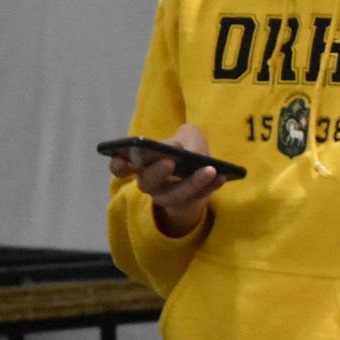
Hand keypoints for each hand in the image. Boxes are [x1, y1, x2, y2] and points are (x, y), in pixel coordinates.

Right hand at [108, 124, 224, 236]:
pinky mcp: (188, 204)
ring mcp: (168, 197)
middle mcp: (150, 183)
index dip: (118, 165)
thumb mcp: (186, 136)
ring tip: (210, 169)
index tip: (120, 159)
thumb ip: (182, 139)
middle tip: (170, 162)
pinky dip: (210, 186)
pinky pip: (199, 197)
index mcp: (142, 164)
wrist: (201, 170)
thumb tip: (181, 150)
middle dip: (157, 172)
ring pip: (175, 195)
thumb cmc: (186, 148)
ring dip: (192, 182)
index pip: (121, 167)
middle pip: (148, 182)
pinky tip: (222, 176)